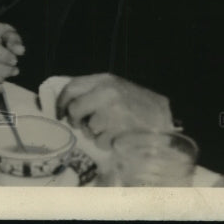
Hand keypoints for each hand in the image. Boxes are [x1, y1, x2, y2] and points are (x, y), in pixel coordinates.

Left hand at [56, 73, 174, 149]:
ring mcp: (113, 113)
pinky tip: (118, 136)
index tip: (59, 112)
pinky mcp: (119, 131)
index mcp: (105, 80)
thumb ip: (93, 91)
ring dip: (95, 133)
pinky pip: (100, 142)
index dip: (62, 101)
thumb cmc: (138, 104)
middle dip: (76, 120)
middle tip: (83, 125)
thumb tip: (67, 104)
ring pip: (88, 128)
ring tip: (110, 129)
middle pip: (75, 109)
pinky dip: (106, 143)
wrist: (165, 118)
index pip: (72, 87)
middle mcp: (107, 93)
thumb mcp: (116, 88)